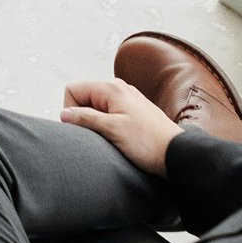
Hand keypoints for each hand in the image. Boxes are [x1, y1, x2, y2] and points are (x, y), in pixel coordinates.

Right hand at [59, 74, 178, 174]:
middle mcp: (118, 89)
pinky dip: (107, 125)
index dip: (71, 110)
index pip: (73, 89)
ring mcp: (126, 100)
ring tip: (109, 138)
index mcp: (111, 89)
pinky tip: (118, 138)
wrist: (177, 154)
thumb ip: (85, 118)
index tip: (82, 129)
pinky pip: (108, 114)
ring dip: (95, 123)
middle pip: (84, 97)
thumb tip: (64, 114)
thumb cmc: (148, 142)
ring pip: (95, 107)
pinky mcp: (132, 112)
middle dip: (82, 117)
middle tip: (96, 135)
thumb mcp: (112, 130)